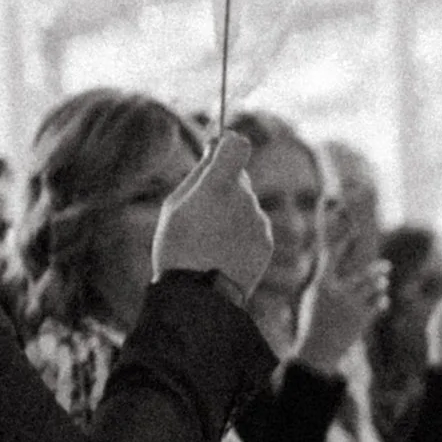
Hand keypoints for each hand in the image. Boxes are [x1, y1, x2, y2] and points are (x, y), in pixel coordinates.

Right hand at [149, 132, 269, 300]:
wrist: (198, 296)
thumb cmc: (177, 247)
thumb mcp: (174, 205)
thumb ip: (199, 173)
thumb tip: (215, 148)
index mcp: (219, 185)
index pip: (238, 145)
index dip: (229, 145)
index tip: (219, 152)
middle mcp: (245, 199)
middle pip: (240, 178)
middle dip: (224, 186)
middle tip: (202, 212)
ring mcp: (259, 221)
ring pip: (247, 204)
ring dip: (233, 213)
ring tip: (211, 240)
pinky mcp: (267, 241)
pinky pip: (254, 226)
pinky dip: (242, 233)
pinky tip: (224, 251)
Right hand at [297, 202, 386, 371]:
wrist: (318, 350)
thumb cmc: (313, 322)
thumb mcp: (314, 298)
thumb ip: (325, 280)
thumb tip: (330, 262)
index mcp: (321, 284)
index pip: (332, 255)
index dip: (343, 240)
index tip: (355, 230)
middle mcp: (337, 293)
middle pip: (362, 276)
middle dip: (377, 271)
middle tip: (387, 266)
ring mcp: (351, 306)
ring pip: (373, 290)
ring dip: (380, 285)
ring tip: (384, 282)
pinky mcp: (361, 320)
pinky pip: (377, 305)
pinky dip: (381, 302)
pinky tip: (383, 300)